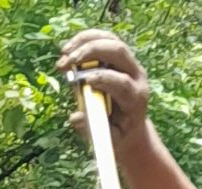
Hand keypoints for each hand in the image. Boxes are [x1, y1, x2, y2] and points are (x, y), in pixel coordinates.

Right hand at [57, 30, 151, 146]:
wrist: (130, 126)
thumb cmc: (118, 133)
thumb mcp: (108, 138)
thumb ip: (92, 128)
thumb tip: (76, 117)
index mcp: (136, 98)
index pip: (122, 82)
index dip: (103, 78)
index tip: (83, 80)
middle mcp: (137, 76)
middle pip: (118, 52)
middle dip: (91, 52)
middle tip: (67, 61)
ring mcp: (130, 63)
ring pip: (111, 40)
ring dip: (86, 42)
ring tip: (64, 52)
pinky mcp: (121, 56)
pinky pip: (105, 39)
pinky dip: (86, 38)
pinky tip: (69, 47)